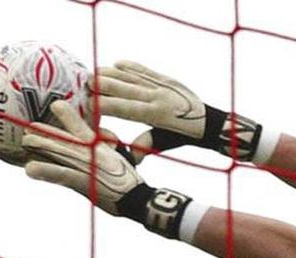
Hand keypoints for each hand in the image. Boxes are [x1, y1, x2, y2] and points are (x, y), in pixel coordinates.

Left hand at [22, 101, 143, 214]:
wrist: (137, 198)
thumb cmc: (127, 182)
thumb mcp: (120, 160)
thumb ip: (108, 152)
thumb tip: (100, 149)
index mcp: (99, 148)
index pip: (82, 129)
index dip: (68, 117)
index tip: (56, 105)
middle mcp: (91, 154)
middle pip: (65, 140)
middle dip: (46, 134)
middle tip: (29, 127)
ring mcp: (86, 166)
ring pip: (60, 152)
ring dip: (42, 146)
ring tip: (26, 141)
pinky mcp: (83, 180)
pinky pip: (61, 175)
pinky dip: (46, 171)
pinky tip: (30, 169)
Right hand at [94, 60, 265, 161]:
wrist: (211, 122)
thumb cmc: (184, 137)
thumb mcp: (165, 142)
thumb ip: (147, 143)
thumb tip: (133, 156)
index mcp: (157, 114)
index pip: (125, 109)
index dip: (106, 105)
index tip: (88, 105)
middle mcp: (159, 96)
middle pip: (125, 88)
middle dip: (104, 85)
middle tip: (85, 83)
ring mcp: (163, 86)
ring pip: (133, 78)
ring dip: (112, 74)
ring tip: (94, 73)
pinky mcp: (167, 80)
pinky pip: (146, 71)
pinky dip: (132, 67)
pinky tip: (117, 64)